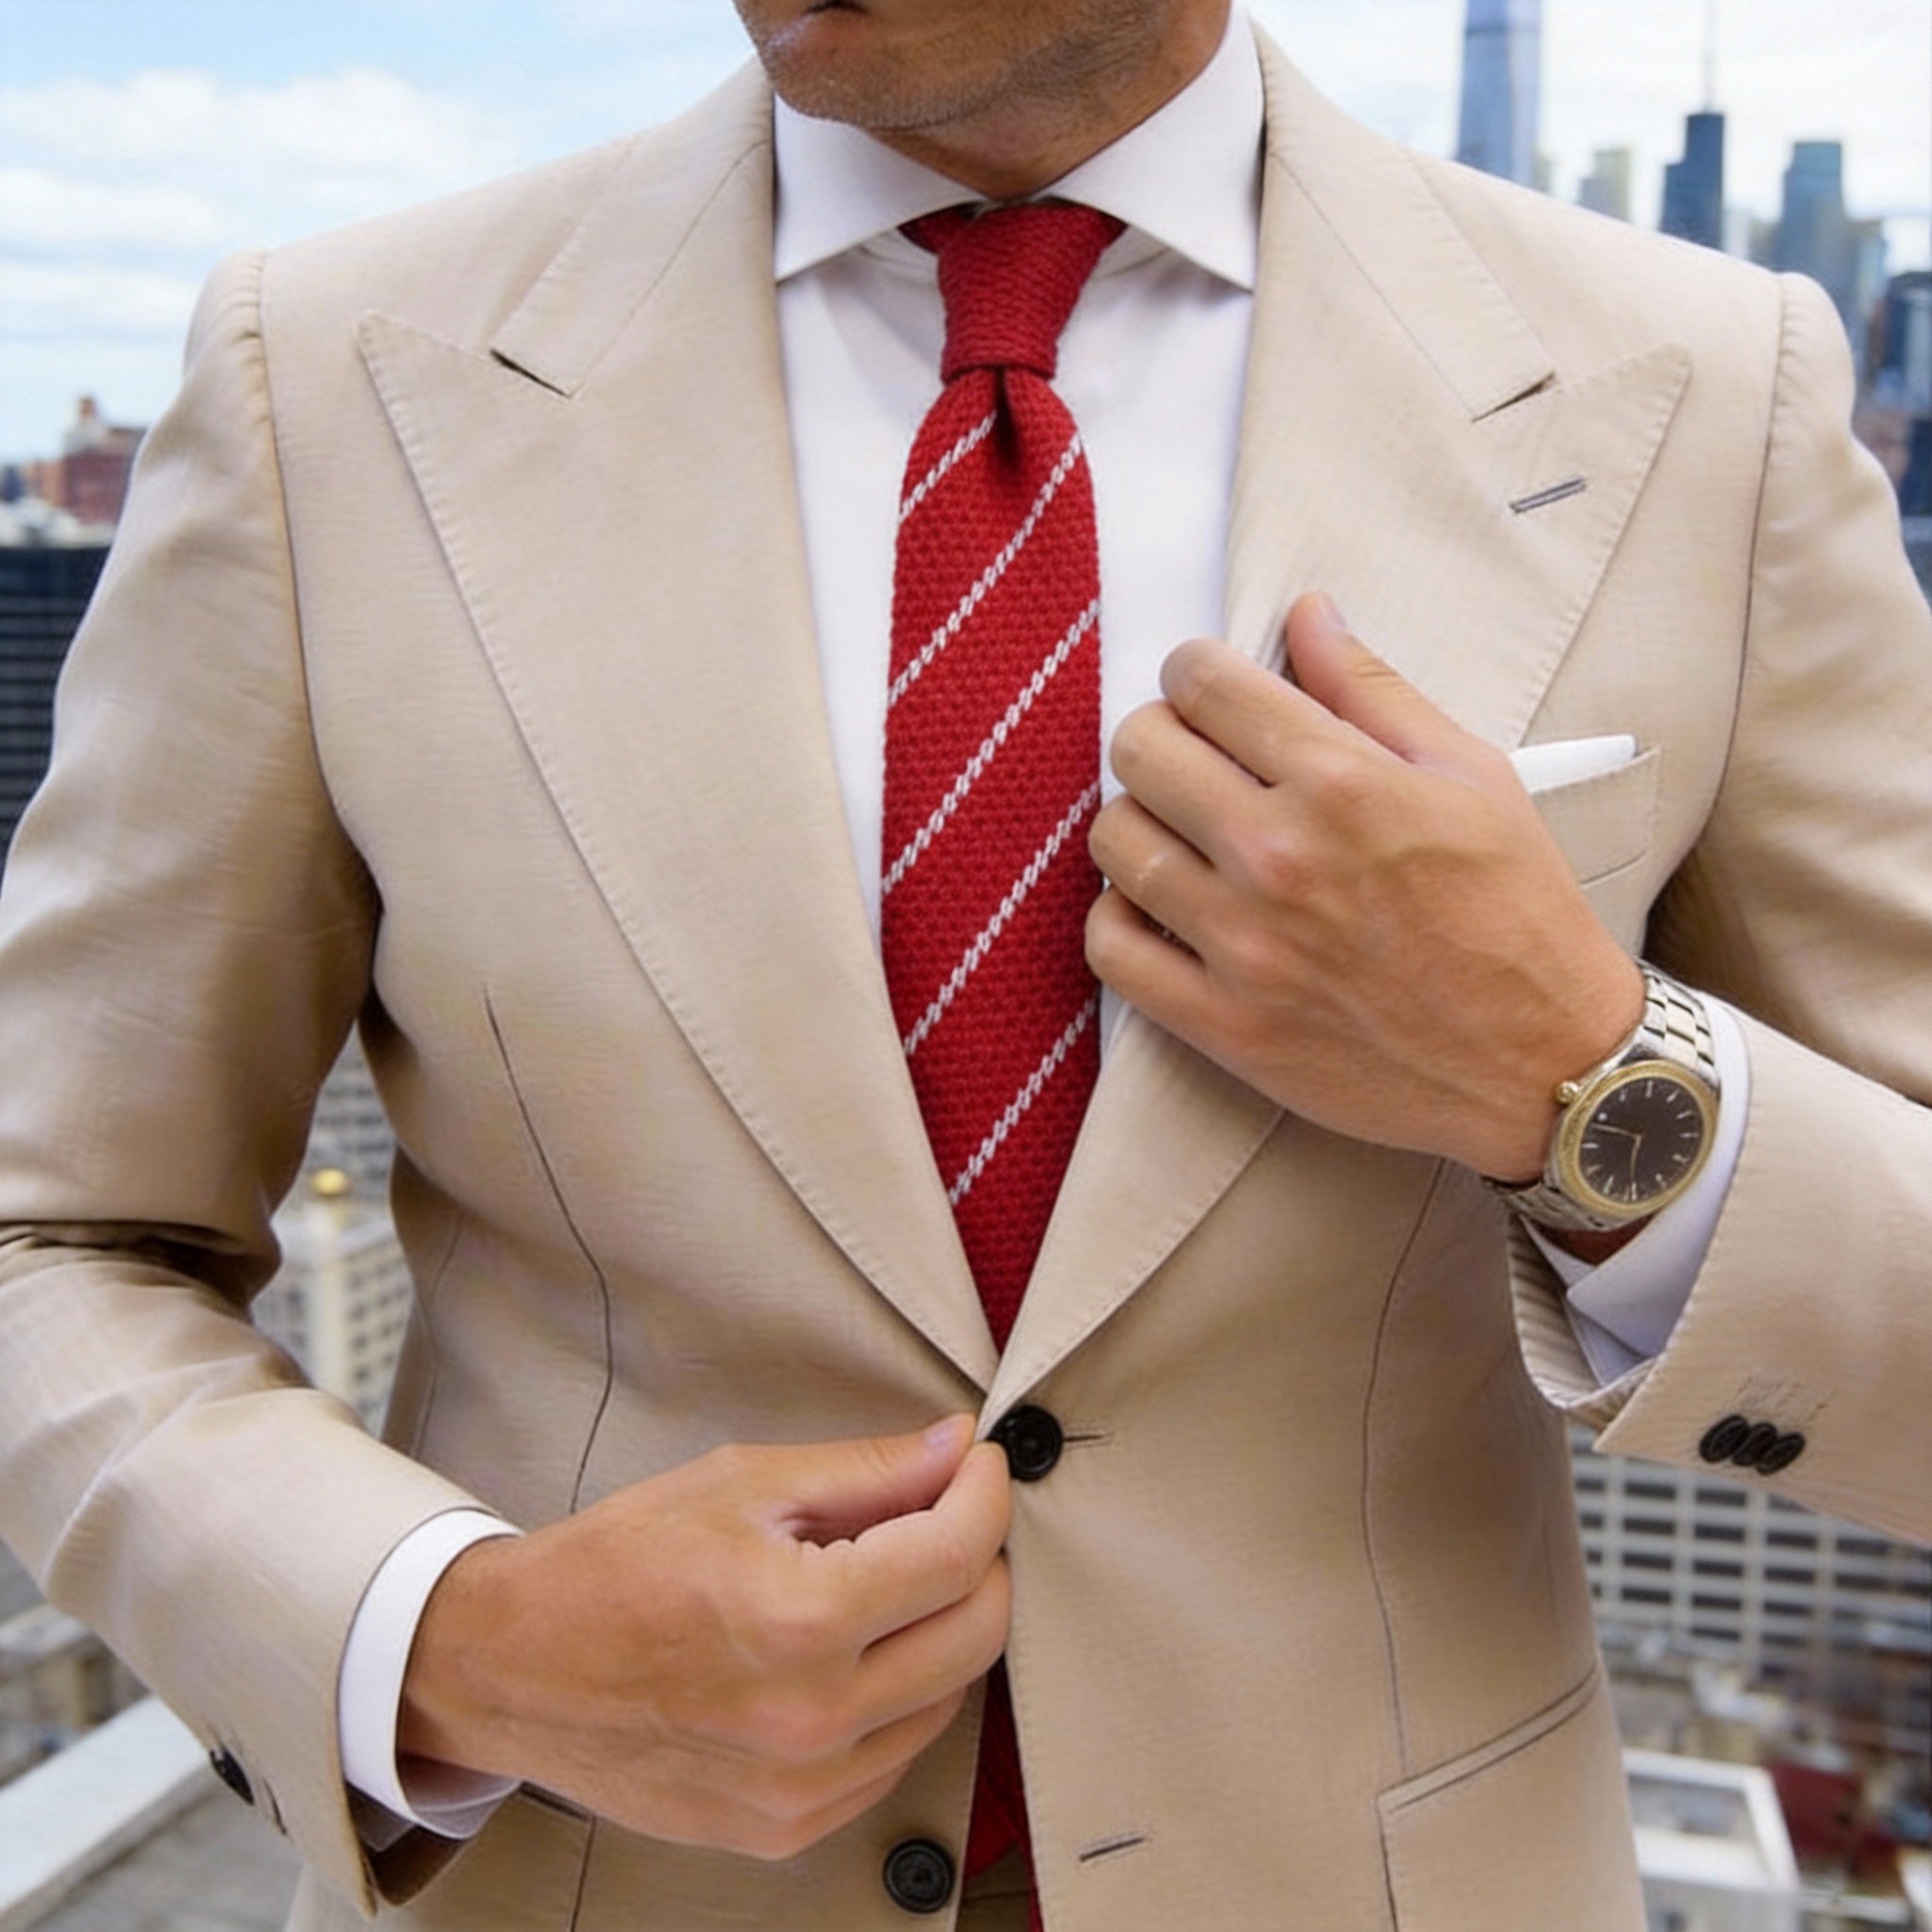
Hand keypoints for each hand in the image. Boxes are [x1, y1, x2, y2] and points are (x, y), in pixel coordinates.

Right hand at [398, 1416, 1010, 1859]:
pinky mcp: (787, 1829)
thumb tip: (956, 1450)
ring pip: (949, 1698)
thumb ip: (866, 1471)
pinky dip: (901, 1695)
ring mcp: (802, 1790)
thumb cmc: (615, 1567)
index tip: (978, 1465)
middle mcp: (812, 1719)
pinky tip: (855, 1651)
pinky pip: (896, 1756)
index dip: (984, 1493)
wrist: (515, 1669)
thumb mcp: (741, 1484)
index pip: (957, 1553)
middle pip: (978, 1632)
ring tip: (887, 1581)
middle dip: (980, 1558)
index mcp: (799, 1619)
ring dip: (943, 1628)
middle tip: (945, 1514)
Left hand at [1086, 592, 1643, 1181]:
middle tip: (1194, 759)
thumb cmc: (1516, 913)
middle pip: (1139, 750)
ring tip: (1181, 834)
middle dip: (1160, 735)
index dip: (1195, 671)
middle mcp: (1278, 857)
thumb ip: (1373, 689)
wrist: (1544, 1063)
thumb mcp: (1471, 775)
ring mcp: (1242, 946)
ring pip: (1113, 841)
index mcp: (1341, 783)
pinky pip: (1109, 947)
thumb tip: (1306, 613)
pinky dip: (1119, 917)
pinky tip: (1162, 907)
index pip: (1202, 683)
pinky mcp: (1222, 1024)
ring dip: (1138, 822)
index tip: (1209, 690)